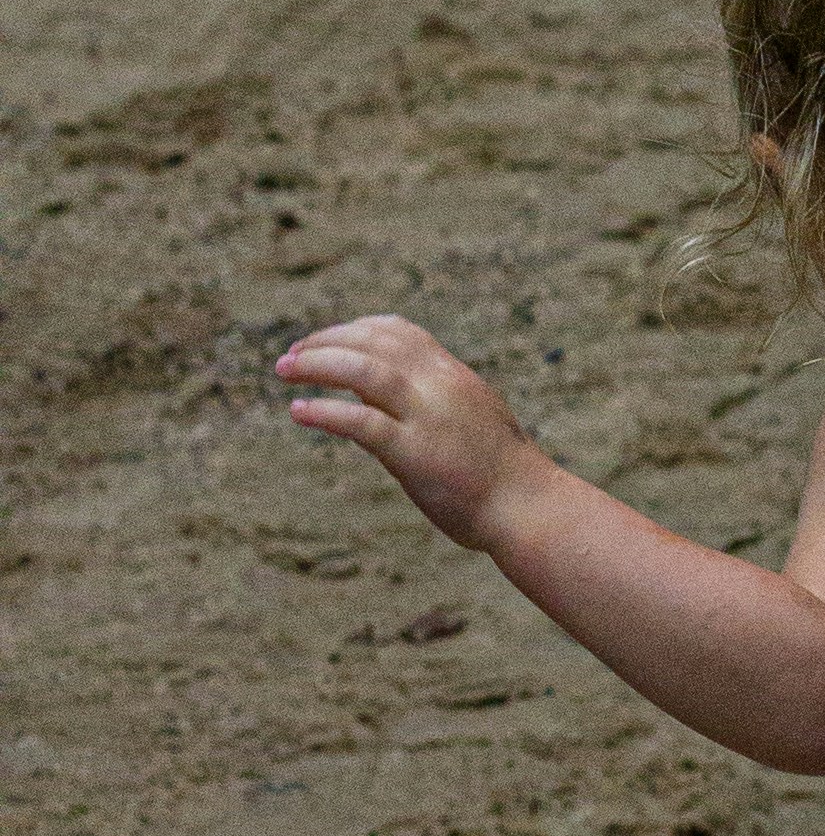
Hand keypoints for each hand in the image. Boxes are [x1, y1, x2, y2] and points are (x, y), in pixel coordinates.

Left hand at [278, 315, 539, 550]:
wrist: (528, 506)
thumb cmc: (501, 472)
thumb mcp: (471, 417)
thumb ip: (433, 402)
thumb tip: (383, 403)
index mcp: (453, 375)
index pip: (399, 332)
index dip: (355, 329)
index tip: (324, 341)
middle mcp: (439, 386)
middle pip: (374, 342)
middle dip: (326, 342)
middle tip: (290, 357)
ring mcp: (427, 417)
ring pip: (364, 371)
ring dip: (318, 365)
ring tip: (285, 371)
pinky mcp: (415, 453)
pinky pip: (362, 423)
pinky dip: (325, 412)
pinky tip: (299, 412)